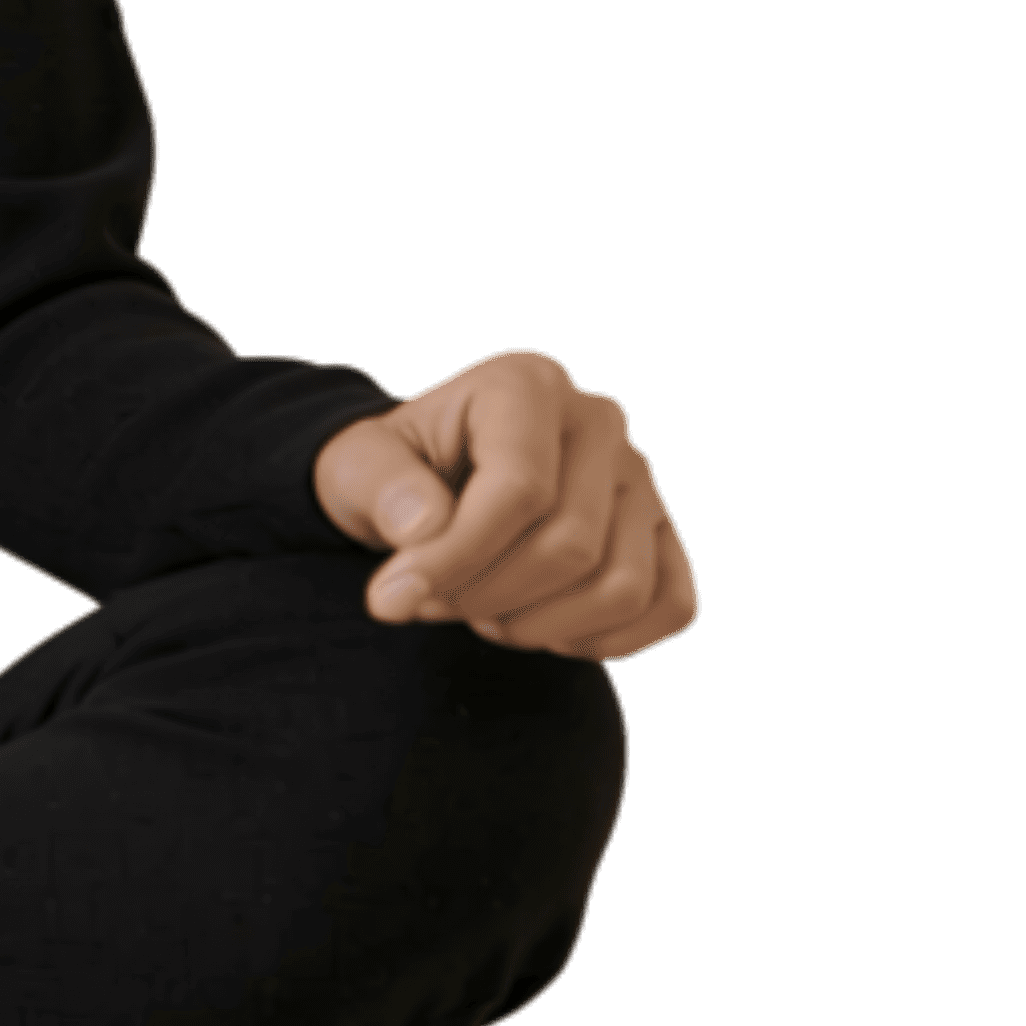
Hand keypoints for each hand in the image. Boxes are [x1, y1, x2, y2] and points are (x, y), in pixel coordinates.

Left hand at [310, 346, 697, 662]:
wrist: (437, 481)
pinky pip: (668, 607)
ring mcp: (641, 480)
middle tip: (435, 601)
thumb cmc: (397, 471)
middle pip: (570, 547)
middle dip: (488, 596)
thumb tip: (421, 528)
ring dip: (540, 626)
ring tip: (482, 610)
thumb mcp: (358, 464)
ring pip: (622, 587)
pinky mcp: (664, 534)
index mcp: (526, 384)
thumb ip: (379, 487)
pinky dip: (601, 641)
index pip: (519, 490)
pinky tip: (539, 626)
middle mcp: (599, 421)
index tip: (391, 599)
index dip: (455, 559)